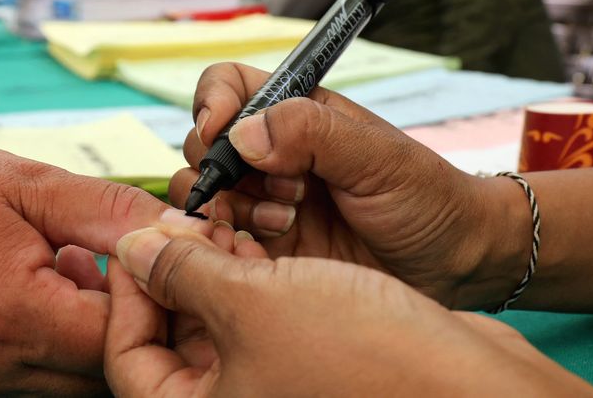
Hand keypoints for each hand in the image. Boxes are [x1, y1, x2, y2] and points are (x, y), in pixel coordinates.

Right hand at [0, 140, 212, 394]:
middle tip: (125, 264)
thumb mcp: (33, 185)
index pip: (119, 339)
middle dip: (131, 322)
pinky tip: (48, 293)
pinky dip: (59, 346)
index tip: (151, 255)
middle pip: (103, 374)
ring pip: (75, 385)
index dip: (151, 300)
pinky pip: (39, 382)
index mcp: (10, 315)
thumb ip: (113, 212)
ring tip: (75, 271)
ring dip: (95, 337)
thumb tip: (183, 232)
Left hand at [104, 226, 592, 396]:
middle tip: (183, 213)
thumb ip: (181, 272)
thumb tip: (134, 247)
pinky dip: (252, 270)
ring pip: (214, 313)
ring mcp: (271, 380)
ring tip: (225, 212)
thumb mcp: (253, 303)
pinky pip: (258, 309)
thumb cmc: (366, 358)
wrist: (468, 377)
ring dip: (213, 260)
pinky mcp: (306, 357)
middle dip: (173, 265)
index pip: (126, 357)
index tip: (134, 236)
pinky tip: (262, 231)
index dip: (123, 291)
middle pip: (168, 330)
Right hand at [171, 63, 525, 308]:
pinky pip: (217, 244)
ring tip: (286, 222)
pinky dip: (228, 247)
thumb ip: (312, 133)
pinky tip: (273, 254)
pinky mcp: (264, 251)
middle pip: (203, 144)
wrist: (452, 266)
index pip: (227, 87)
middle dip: (225, 167)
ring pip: (203, 195)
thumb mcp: (377, 156)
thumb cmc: (426, 197)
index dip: (212, 103)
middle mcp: (271, 156)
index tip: (220, 130)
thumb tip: (244, 134)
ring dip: (232, 208)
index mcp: (296, 115)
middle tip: (284, 189)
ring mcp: (263, 203)